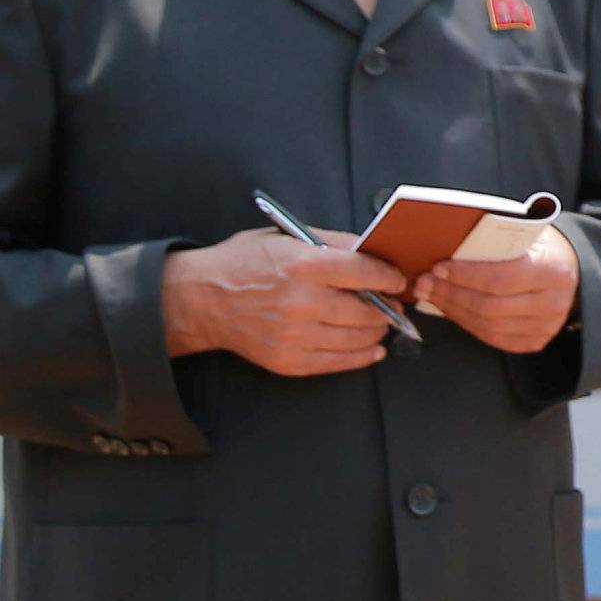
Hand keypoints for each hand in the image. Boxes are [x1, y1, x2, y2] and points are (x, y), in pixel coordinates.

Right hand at [163, 231, 408, 375]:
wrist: (202, 300)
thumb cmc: (244, 263)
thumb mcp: (286, 237)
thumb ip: (332, 242)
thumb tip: (370, 249)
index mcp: (304, 265)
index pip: (365, 272)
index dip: (390, 277)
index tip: (398, 280)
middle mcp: (302, 302)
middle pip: (366, 310)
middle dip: (387, 308)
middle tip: (394, 304)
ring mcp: (295, 336)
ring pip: (356, 339)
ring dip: (377, 332)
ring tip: (381, 324)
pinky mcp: (288, 360)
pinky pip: (337, 363)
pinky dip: (361, 357)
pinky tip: (371, 349)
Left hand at [412, 225, 580, 352]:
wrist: (574, 271)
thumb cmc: (542, 247)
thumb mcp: (527, 234)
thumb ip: (497, 241)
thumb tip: (449, 246)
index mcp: (552, 271)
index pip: (500, 279)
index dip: (465, 276)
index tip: (438, 268)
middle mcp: (552, 303)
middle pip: (489, 306)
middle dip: (451, 294)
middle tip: (424, 283)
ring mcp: (545, 327)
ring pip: (487, 324)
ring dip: (453, 310)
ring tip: (431, 294)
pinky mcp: (535, 341)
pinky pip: (492, 337)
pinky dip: (467, 323)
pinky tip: (451, 309)